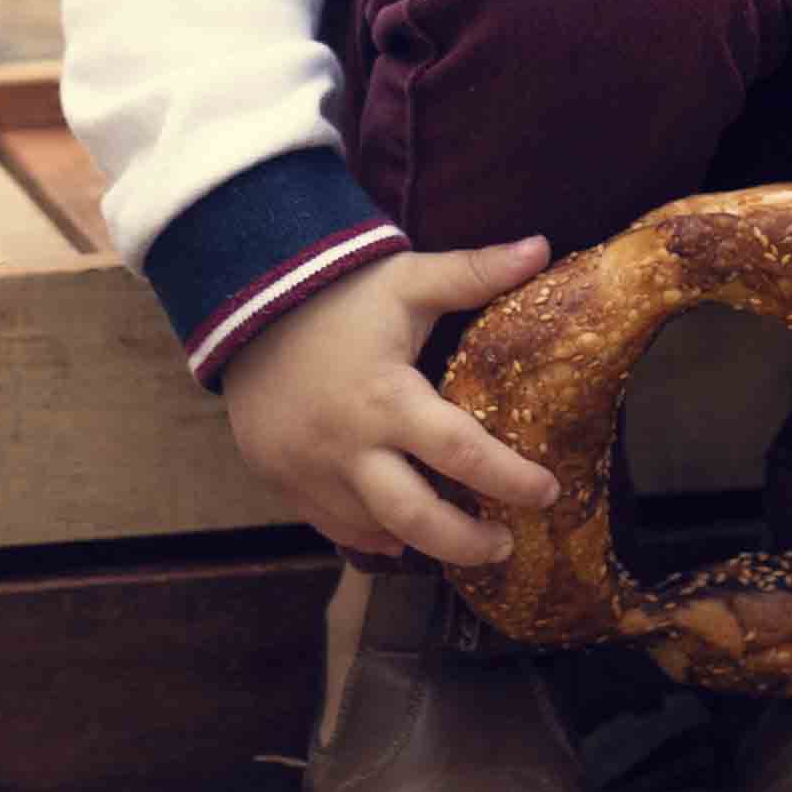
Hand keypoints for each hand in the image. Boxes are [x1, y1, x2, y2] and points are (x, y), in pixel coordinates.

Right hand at [214, 237, 563, 565]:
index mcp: (387, 398)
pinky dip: (372, 534)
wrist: (242, 302)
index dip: (512, 479)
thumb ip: (474, 272)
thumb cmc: (335, 294)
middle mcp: (348, 445)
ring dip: (422, 541)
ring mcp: (310, 470)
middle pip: (417, 519)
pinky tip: (400, 531)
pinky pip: (334, 526)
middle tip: (505, 544)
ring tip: (458, 538)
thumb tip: (542, 247)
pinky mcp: (282, 480)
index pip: (462, 452)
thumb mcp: (406, 280)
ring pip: (375, 531)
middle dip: (468, 543)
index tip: (548, 491)